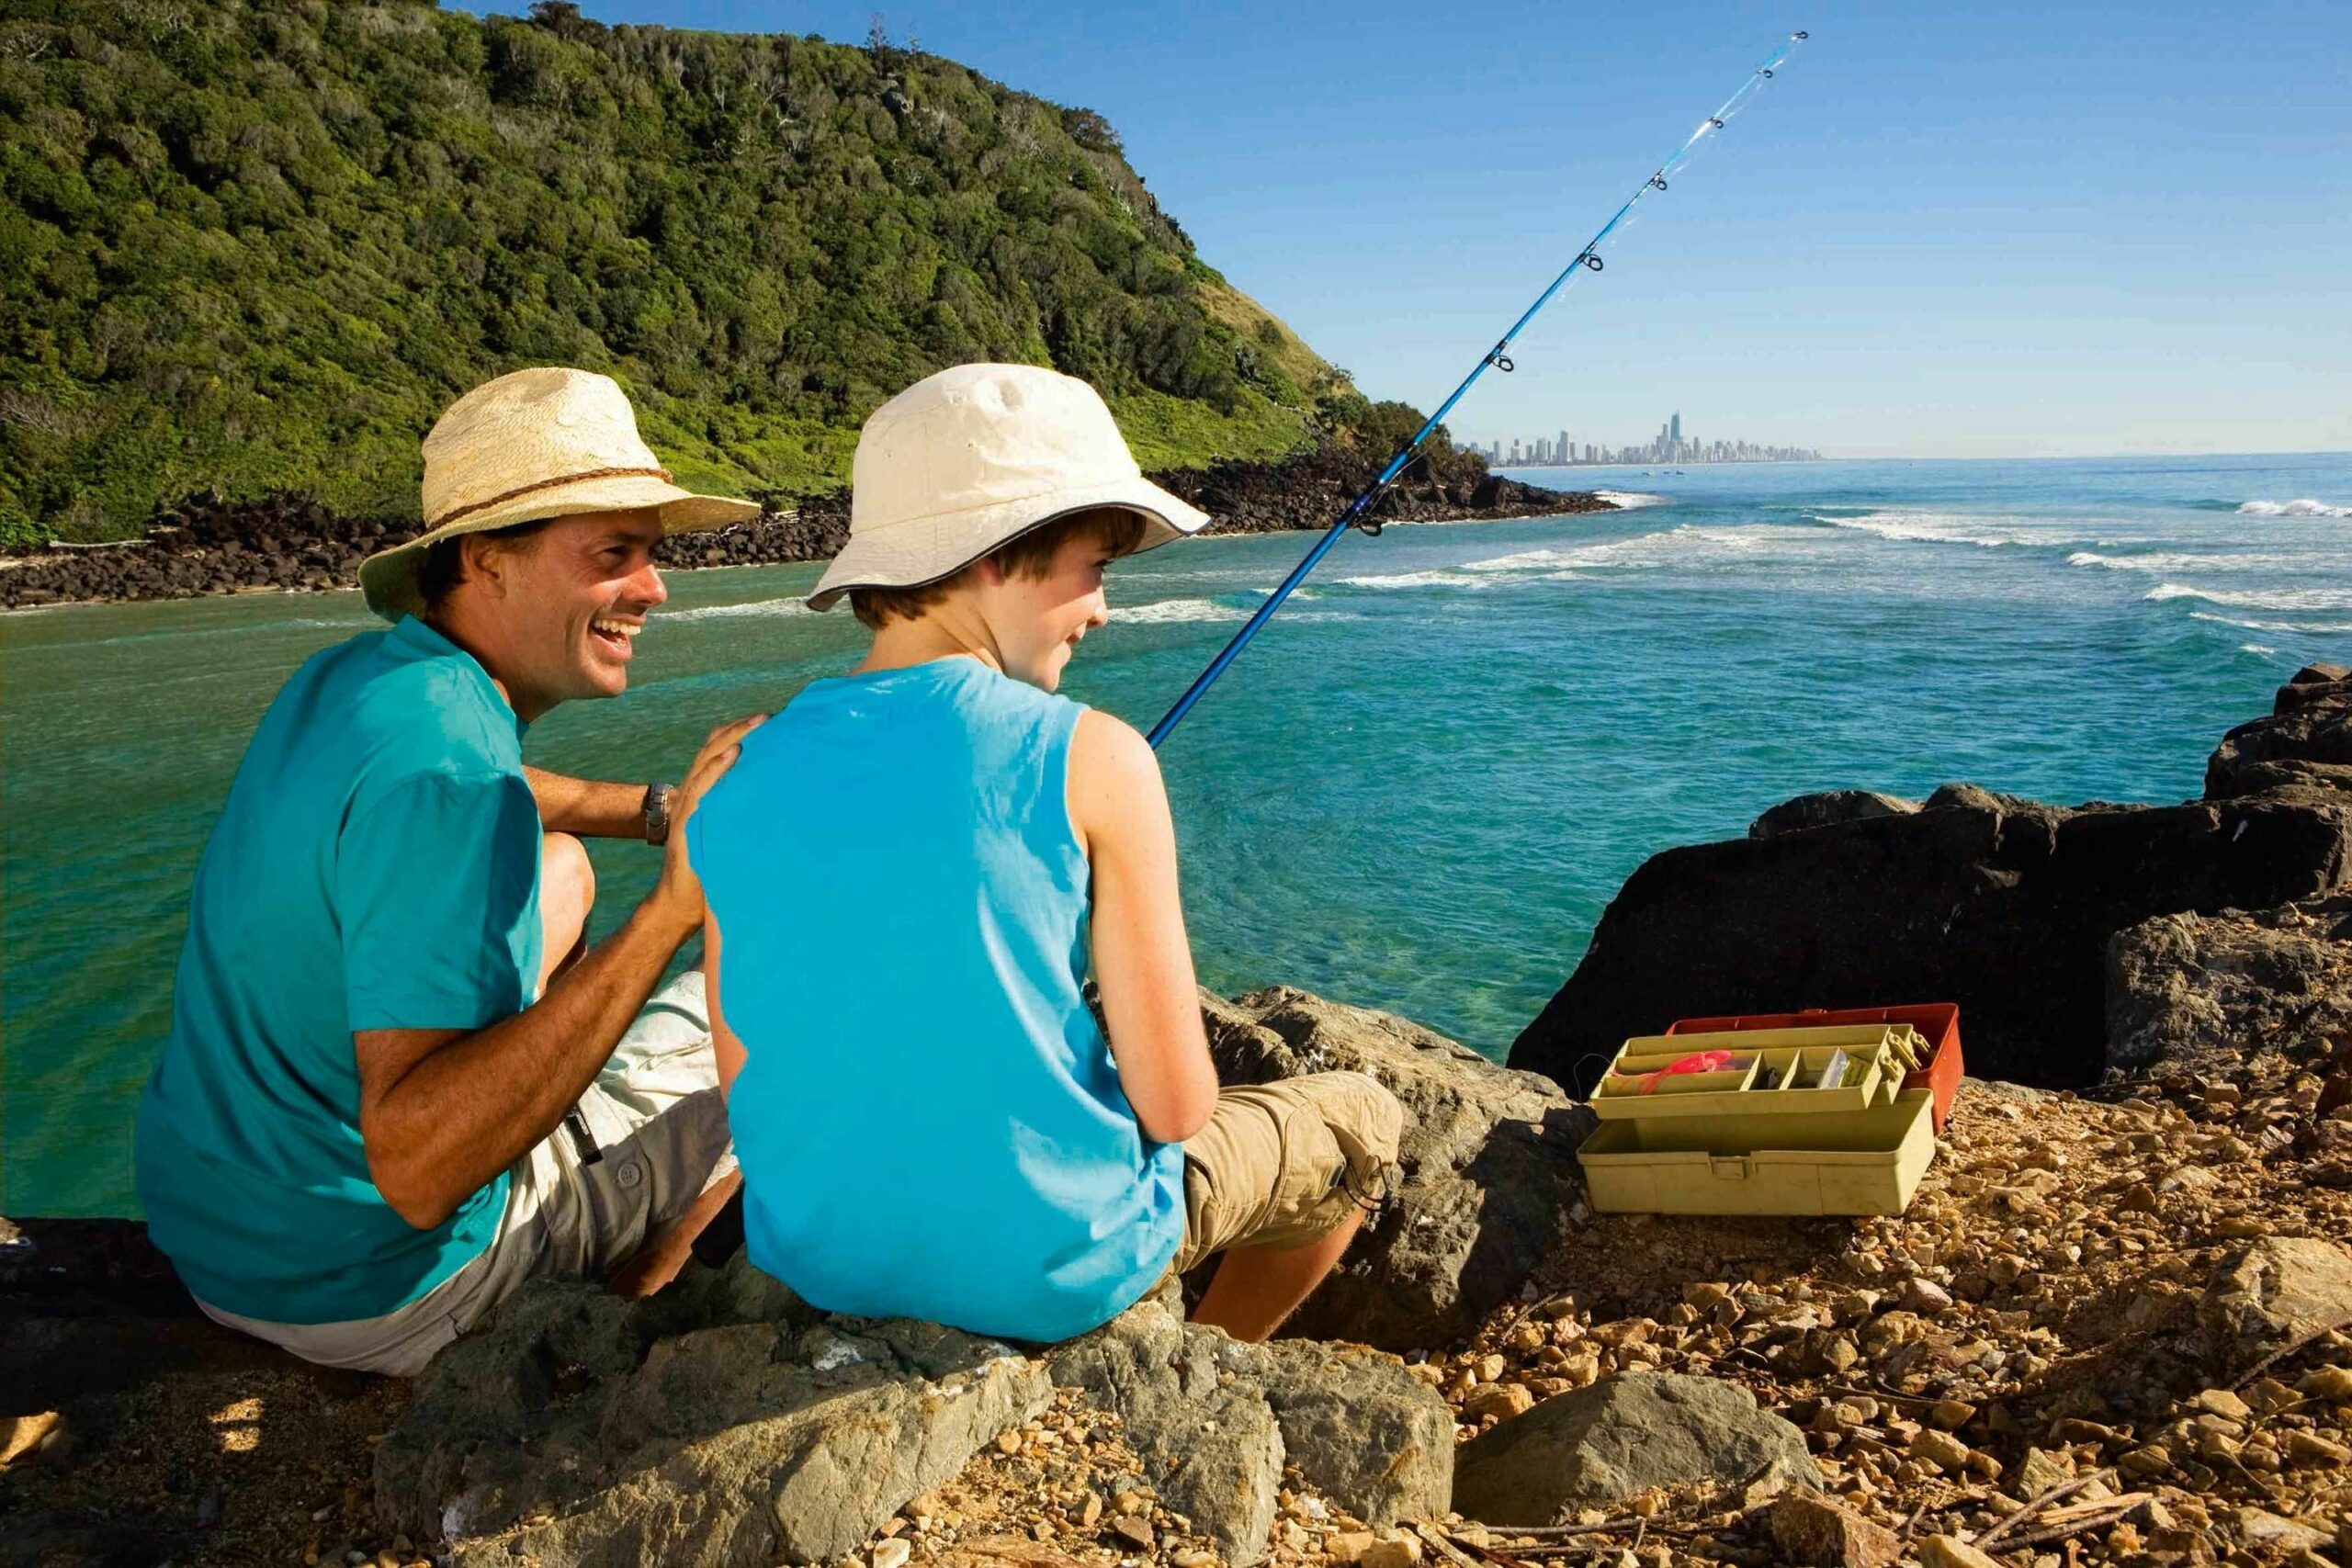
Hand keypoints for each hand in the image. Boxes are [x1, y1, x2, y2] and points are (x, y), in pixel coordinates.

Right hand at [650, 713, 766, 928]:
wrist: (681, 904)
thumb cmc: (712, 873)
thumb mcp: (732, 836)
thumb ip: (746, 816)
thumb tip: (785, 805)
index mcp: (706, 794)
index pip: (719, 751)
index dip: (740, 732)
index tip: (770, 720)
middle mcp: (695, 794)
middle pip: (714, 748)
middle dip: (741, 728)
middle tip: (770, 715)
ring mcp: (688, 806)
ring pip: (707, 761)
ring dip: (732, 739)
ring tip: (757, 724)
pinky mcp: (686, 822)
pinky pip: (700, 789)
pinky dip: (716, 769)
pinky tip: (733, 756)